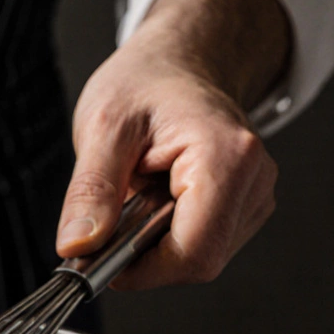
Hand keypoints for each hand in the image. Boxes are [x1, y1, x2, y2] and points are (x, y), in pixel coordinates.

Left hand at [56, 0, 290, 289]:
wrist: (176, 63)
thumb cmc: (144, 83)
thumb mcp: (103, 128)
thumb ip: (91, 191)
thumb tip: (78, 246)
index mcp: (226, 157)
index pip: (194, 254)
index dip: (141, 270)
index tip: (97, 257)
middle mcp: (255, 180)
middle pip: (198, 261)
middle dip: (145, 254)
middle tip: (110, 215)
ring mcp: (256, 196)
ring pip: (200, 258)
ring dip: (155, 244)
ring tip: (137, 194)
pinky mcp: (247, 207)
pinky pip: (203, 245)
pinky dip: (167, 236)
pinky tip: (155, 199)